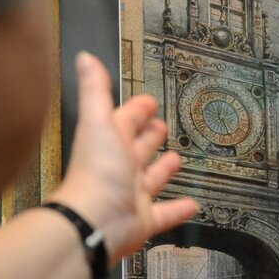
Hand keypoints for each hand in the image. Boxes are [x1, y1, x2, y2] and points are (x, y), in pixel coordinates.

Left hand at [51, 52, 196, 260]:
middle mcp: (119, 168)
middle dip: (149, 137)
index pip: (124, 121)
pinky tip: (193, 205)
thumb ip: (94, 90)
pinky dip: (178, 209)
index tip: (148, 102)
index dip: (136, 111)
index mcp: (109, 143)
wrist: (94, 221)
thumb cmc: (96, 171)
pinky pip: (165, 213)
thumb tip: (84, 58)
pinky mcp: (144, 219)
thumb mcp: (97, 121)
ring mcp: (132, 194)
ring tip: (177, 158)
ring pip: (151, 179)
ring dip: (163, 169)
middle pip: (137, 149)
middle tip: (162, 126)